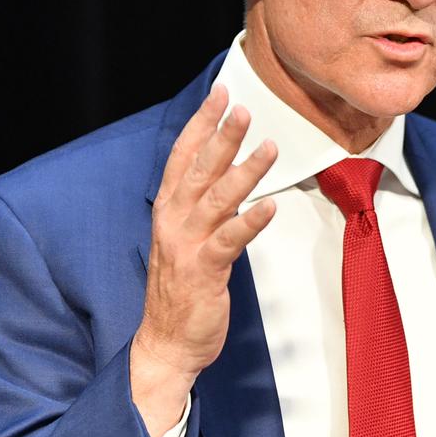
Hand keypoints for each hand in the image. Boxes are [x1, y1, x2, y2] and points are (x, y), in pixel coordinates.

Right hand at [129, 82, 276, 436]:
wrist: (165, 342)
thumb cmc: (179, 287)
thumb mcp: (183, 237)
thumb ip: (201, 204)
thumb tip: (226, 172)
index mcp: (168, 209)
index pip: (183, 156)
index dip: (201, 123)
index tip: (221, 94)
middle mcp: (173, 221)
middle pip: (198, 170)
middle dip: (221, 136)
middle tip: (243, 108)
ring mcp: (186, 246)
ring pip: (216, 200)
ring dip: (243, 172)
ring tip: (268, 146)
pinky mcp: (203, 272)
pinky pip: (229, 241)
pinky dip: (249, 223)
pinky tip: (270, 206)